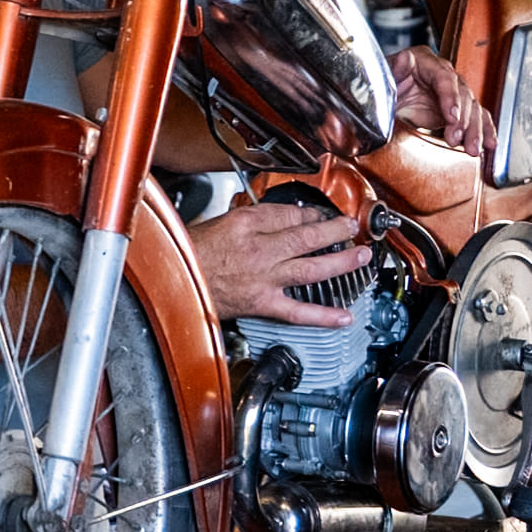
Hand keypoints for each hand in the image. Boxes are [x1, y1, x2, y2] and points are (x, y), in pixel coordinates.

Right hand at [189, 200, 370, 325]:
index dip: (311, 215)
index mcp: (247, 224)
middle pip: (307, 237)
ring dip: (340, 262)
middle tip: (353, 228)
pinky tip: (343, 316)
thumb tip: (287, 218)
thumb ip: (256, 219)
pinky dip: (323, 315)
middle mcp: (259, 249)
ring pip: (310, 268)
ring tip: (361, 258)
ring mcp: (263, 278)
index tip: (322, 217)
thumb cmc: (190, 252)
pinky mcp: (262, 303)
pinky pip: (297, 311)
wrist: (170, 280)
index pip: (289, 214)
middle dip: (336, 231)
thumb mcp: (222, 222)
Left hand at [389, 45, 495, 156]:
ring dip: (475, 130)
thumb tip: (405, 59)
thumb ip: (393, 70)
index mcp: (423, 61)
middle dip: (463, 120)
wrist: (377, 103)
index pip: (444, 77)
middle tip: (457, 140)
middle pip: (462, 94)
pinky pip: (475, 117)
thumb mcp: (381, 79)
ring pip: (472, 108)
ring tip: (472, 149)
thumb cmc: (378, 88)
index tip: (452, 117)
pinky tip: (490, 144)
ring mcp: (450, 91)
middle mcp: (441, 73)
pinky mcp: (456, 108)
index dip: (451, 98)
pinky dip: (484, 130)